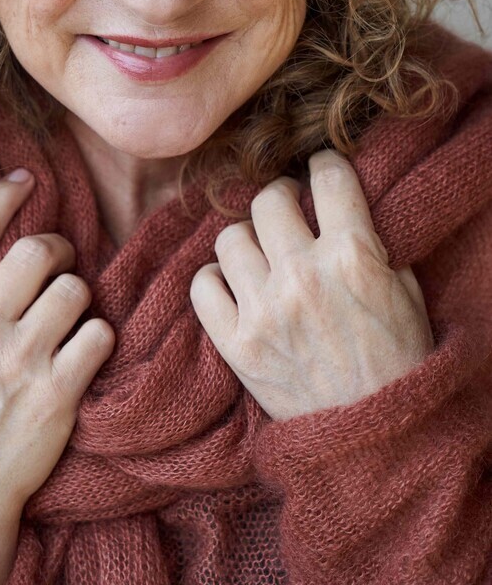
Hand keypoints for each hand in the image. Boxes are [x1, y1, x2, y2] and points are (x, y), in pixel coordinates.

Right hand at [0, 168, 115, 535]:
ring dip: (80, 298)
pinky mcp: (56, 393)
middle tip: (61, 264)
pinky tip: (83, 354)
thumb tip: (2, 234)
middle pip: (37, 250)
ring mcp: (18, 361)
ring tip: (68, 320)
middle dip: (59, 249)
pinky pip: (99, 334)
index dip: (4, 195)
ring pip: (75, 289)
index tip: (26, 180)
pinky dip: (98, 339)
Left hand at [189, 149, 434, 420]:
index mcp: (353, 257)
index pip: (327, 177)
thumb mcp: (405, 293)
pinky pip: (201, 285)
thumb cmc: (398, 363)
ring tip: (261, 253)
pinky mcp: (236, 345)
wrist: (374, 440)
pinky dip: (215, 280)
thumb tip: (340, 204)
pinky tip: (235, 286)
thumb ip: (371, 243)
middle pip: (268, 199)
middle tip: (287, 211)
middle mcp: (303, 277)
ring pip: (229, 236)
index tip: (320, 172)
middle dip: (280, 197)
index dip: (324, 167)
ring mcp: (264, 311)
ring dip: (247, 239)